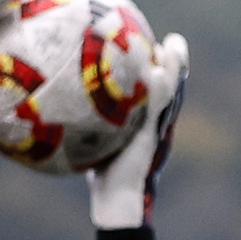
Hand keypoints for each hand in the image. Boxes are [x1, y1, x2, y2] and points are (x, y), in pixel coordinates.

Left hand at [91, 31, 188, 228]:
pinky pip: (158, 109)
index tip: (156, 48)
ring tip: (173, 45)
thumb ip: (93, 122)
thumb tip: (64, 106)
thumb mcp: (99, 141)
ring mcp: (156, 129)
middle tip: (173, 41)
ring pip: (171, 93)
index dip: (162, 70)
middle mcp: (157, 123)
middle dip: (176, 62)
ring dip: (174, 68)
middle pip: (173, 87)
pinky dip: (159, 90)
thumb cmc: (104, 172)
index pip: (159, 91)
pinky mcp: (151, 137)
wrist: (116, 198)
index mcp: (148, 121)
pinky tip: (155, 72)